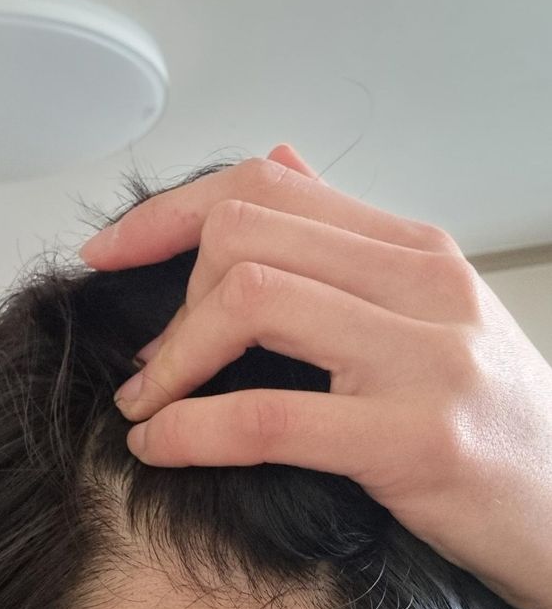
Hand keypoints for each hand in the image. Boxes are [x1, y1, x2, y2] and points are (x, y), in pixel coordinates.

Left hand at [80, 147, 551, 608]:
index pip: (267, 183)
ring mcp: (421, 357)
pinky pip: (267, 416)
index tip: (110, 253)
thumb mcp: (432, 312)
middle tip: (150, 358)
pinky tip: (160, 446)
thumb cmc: (497, 420)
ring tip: (147, 402)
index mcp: (413, 249)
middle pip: (246, 232)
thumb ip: (348, 240)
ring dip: (171, 361)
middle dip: (171, 295)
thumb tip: (277, 163)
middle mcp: (419, 282)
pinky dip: (190, 429)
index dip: (169, 212)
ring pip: (250, 300)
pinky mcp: (413, 440)